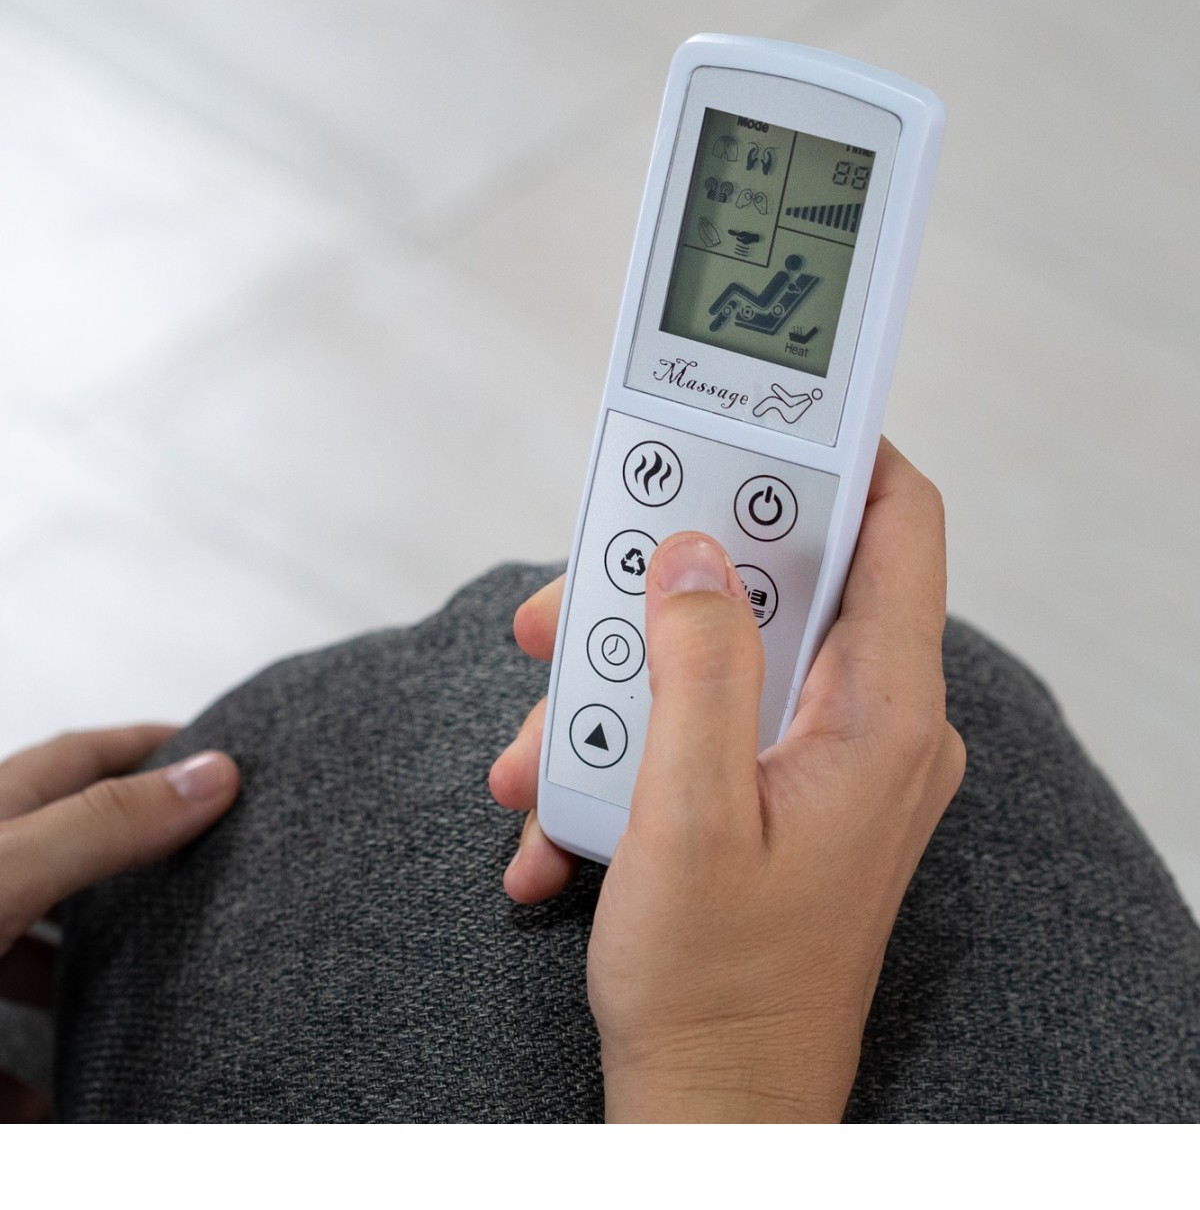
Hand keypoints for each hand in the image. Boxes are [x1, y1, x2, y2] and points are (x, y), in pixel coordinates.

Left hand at [0, 725, 238, 1120]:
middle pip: (64, 858)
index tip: (226, 751)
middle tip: (209, 878)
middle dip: (132, 867)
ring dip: (80, 980)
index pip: (85, 757)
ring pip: (26, 957)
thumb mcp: (8, 872)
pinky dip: (33, 1082)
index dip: (153, 744)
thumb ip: (106, 826)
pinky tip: (64, 1104)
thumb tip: (216, 772)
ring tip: (143, 1001)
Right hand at [490, 439, 964, 1120]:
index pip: (899, 529)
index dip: (846, 455)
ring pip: (722, 658)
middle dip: (664, 594)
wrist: (713, 1105)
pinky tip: (562, 818)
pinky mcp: (781, 790)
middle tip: (573, 618)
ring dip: (621, 690)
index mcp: (882, 718)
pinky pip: (706, 724)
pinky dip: (630, 748)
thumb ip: (697, 665)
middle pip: (778, 590)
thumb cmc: (713, 986)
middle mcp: (870, 728)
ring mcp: (826, 761)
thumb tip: (696, 555)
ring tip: (542, 759)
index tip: (770, 415)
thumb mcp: (683, 814)